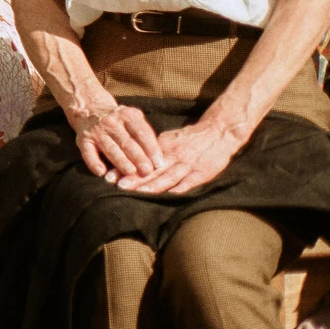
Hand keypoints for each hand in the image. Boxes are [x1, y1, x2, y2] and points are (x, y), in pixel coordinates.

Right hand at [69, 100, 165, 182]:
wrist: (89, 109)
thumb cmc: (119, 120)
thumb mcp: (133, 118)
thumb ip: (145, 133)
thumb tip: (158, 158)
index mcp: (127, 115)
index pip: (141, 132)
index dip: (151, 148)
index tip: (159, 163)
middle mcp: (110, 121)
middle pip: (127, 142)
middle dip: (138, 157)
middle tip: (148, 171)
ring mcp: (96, 131)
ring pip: (110, 148)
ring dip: (121, 161)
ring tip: (130, 173)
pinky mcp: (83, 140)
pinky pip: (88, 153)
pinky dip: (94, 163)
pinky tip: (101, 172)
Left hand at [120, 117, 245, 194]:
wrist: (218, 132)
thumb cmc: (190, 137)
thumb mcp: (169, 138)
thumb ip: (153, 150)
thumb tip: (133, 159)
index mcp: (163, 146)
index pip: (141, 159)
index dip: (126, 168)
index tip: (111, 176)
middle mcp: (174, 155)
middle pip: (152, 169)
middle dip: (135, 179)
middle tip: (118, 186)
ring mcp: (188, 165)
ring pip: (168, 177)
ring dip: (152, 186)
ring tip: (138, 193)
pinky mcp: (202, 173)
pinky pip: (189, 182)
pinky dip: (178, 189)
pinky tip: (168, 196)